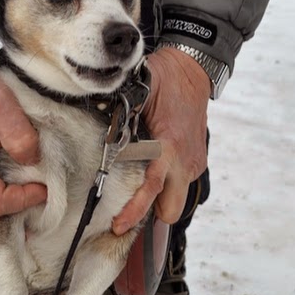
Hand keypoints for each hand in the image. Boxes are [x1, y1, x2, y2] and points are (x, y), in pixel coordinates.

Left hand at [112, 46, 211, 234]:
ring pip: (176, 198)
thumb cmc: (164, 79)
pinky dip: (168, 182)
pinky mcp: (198, 160)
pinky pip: (181, 183)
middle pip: (171, 210)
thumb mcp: (138, 96)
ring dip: (160, 196)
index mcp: (169, 147)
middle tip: (130, 205)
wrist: (193, 70)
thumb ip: (122, 121)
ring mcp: (195, 162)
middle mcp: (186, 160)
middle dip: (153, 211)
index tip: (118, 225)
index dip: (135, 210)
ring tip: (141, 180)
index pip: (152, 188)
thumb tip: (96, 137)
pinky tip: (156, 166)